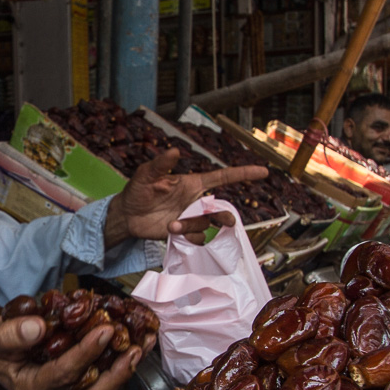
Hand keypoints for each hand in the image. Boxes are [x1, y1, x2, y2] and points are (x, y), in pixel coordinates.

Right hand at [0, 314, 152, 389]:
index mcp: (30, 387)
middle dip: (117, 373)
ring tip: (144, 342)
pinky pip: (99, 372)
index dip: (85, 353)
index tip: (104, 329)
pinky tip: (133, 337)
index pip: (63, 373)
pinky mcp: (72, 378)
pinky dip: (118, 356)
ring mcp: (63, 389)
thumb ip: (10, 334)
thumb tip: (38, 328)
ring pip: (100, 386)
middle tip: (135, 348)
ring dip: (125, 366)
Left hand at [103, 148, 268, 246]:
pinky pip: (196, 239)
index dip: (243, 174)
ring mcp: (190, 218)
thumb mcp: (146, 174)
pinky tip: (172, 231)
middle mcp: (195, 202)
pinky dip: (186, 236)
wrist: (127, 216)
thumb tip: (176, 151)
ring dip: (191, 226)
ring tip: (172, 224)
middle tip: (226, 221)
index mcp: (192, 184)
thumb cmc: (137, 190)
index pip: (222, 177)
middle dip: (224, 216)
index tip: (263, 171)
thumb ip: (161, 164)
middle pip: (220, 209)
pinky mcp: (183, 233)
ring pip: (205, 226)